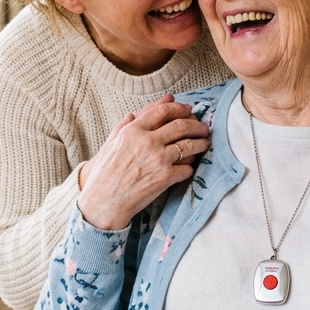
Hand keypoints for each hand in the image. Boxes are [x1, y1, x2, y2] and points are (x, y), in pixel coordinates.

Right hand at [77, 95, 211, 230]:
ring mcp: (158, 159)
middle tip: (203, 127)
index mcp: (133, 131)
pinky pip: (187, 167)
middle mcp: (147, 141)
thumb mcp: (110, 144)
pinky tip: (190, 166)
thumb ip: (122, 126)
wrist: (104, 202)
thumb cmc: (104, 174)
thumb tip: (133, 114)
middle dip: (197, 125)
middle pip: (181, 126)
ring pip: (189, 145)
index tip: (188, 109)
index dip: (180, 108)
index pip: (163, 111)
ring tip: (205, 143)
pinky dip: (191, 166)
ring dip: (201, 143)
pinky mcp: (165, 177)